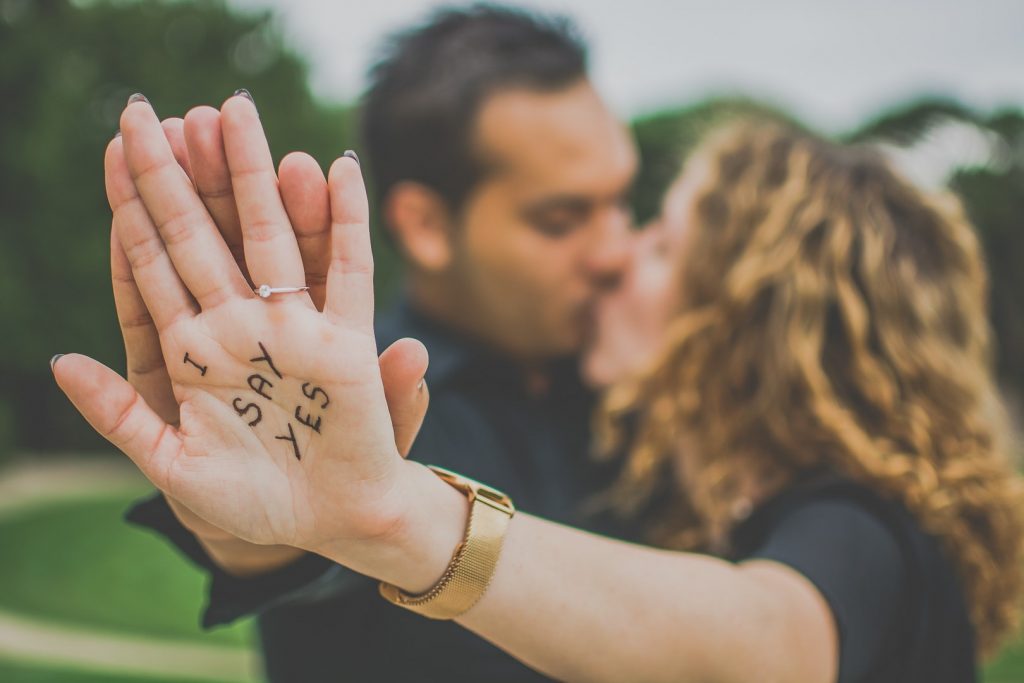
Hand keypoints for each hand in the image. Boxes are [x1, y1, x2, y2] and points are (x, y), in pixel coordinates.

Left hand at [56, 95, 425, 567]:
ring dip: (258, 181)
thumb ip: (119, 414)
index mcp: (192, 352)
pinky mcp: (349, 345)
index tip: (117, 147)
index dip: (135, 207)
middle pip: (209, 236)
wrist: (322, 526)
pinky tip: (340, 172)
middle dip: (187, 175)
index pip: (155, 263)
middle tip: (170, 111)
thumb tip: (58, 361)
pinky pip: (349, 274)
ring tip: (239, 119)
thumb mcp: (170, 464)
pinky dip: (346, 225)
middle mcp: (241, 327)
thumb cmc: (245, 502)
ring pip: (274, 240)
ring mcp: (295, 330)